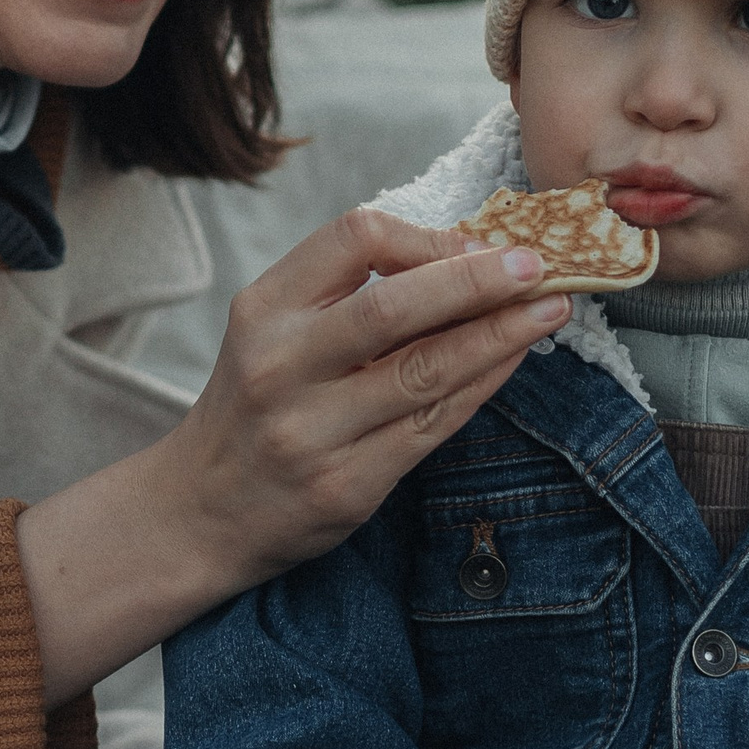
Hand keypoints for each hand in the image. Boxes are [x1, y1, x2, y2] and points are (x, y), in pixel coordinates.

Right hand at [18, 208, 568, 702]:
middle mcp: (282, 367)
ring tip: (550, 308)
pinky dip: (481, 386)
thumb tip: (462, 256)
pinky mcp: (346, 486)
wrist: (199, 511)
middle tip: (537, 264)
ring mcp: (312, 432)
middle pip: (395, 306)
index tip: (476, 243)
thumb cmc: (254, 407)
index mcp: (263, 311)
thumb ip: (344, 293)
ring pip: (426, 371)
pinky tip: (512, 360)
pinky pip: (432, 427)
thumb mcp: (272, 331)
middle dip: (479, 280)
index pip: (354, 240)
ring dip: (500, 334)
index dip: (427, 237)